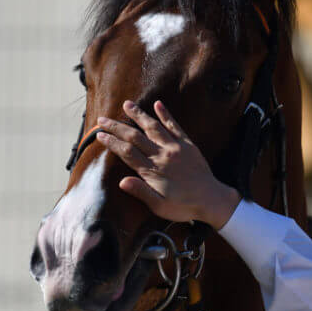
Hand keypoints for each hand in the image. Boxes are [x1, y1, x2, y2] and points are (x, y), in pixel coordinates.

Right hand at [96, 101, 240, 228]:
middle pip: (135, 137)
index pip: (126, 152)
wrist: (211, 200)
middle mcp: (162, 155)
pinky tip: (158, 104)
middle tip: (102, 119)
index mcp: (152, 171)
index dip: (112, 142)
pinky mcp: (188, 145)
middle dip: (117, 127)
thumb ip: (141, 192)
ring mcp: (175, 148)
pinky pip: (175, 126)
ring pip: (153, 127)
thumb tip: (121, 182)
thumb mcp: (159, 206)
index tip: (100, 135)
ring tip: (126, 104)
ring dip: (138, 115)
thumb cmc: (184, 206)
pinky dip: (166, 115)